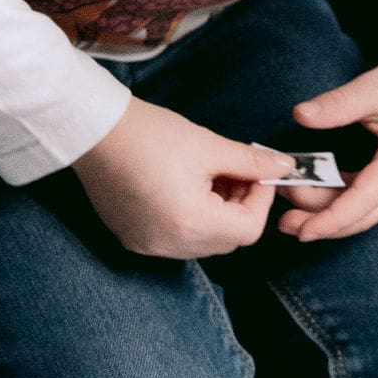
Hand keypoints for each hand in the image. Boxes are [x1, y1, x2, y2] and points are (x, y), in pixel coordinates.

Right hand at [73, 95, 279, 260]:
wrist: (94, 131)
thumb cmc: (150, 134)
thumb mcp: (208, 145)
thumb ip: (250, 161)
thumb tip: (283, 166)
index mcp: (190, 223)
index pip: (248, 230)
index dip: (261, 200)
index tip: (259, 172)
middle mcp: (168, 245)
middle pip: (227, 240)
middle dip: (241, 207)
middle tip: (236, 172)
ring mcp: (148, 246)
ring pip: (203, 243)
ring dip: (217, 215)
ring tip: (209, 177)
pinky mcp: (133, 239)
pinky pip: (176, 240)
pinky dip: (190, 220)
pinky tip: (184, 188)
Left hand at [276, 52, 377, 242]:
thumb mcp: (374, 87)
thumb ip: (338, 104)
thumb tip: (300, 115)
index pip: (366, 199)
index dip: (332, 218)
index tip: (301, 230)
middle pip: (364, 215)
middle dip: (324, 222)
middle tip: (282, 221)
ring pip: (367, 213)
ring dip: (330, 214)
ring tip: (291, 209)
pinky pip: (371, 202)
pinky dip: (342, 202)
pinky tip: (315, 195)